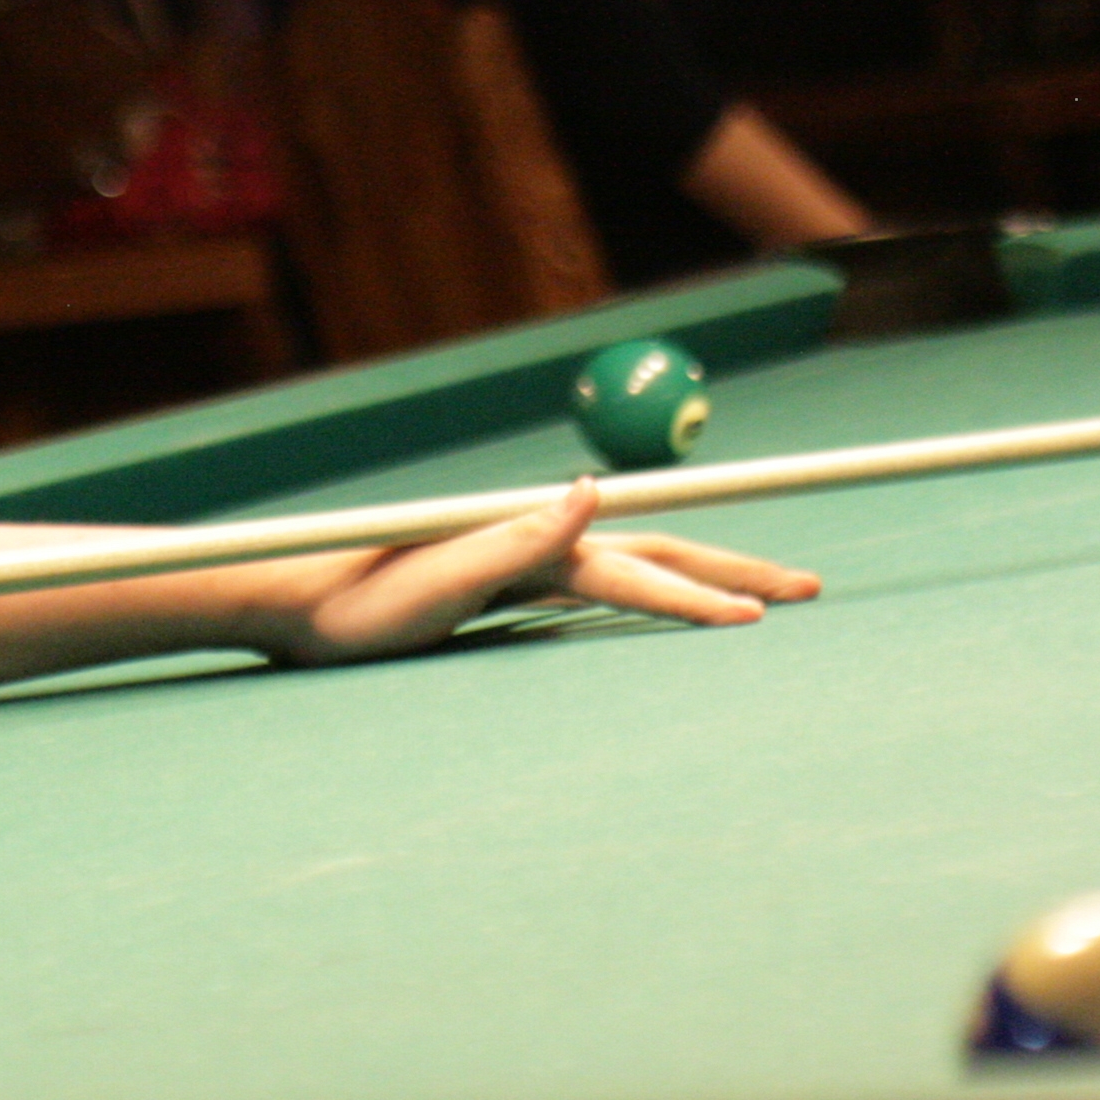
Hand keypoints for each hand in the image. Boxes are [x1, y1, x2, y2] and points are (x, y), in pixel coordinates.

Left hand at [247, 478, 820, 666]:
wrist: (291, 601)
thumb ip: (515, 539)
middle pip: (654, 549)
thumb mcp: (435, 578)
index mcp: (527, 542)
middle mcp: (533, 543)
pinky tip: (670, 602)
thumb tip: (590, 489)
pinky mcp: (500, 587)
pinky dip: (651, 593)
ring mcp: (520, 564)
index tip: (767, 610)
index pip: (639, 562)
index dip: (707, 585)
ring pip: (632, 568)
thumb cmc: (351, 601)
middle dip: (734, 569)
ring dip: (701, 578)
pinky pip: (596, 588)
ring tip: (760, 599)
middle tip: (809, 590)